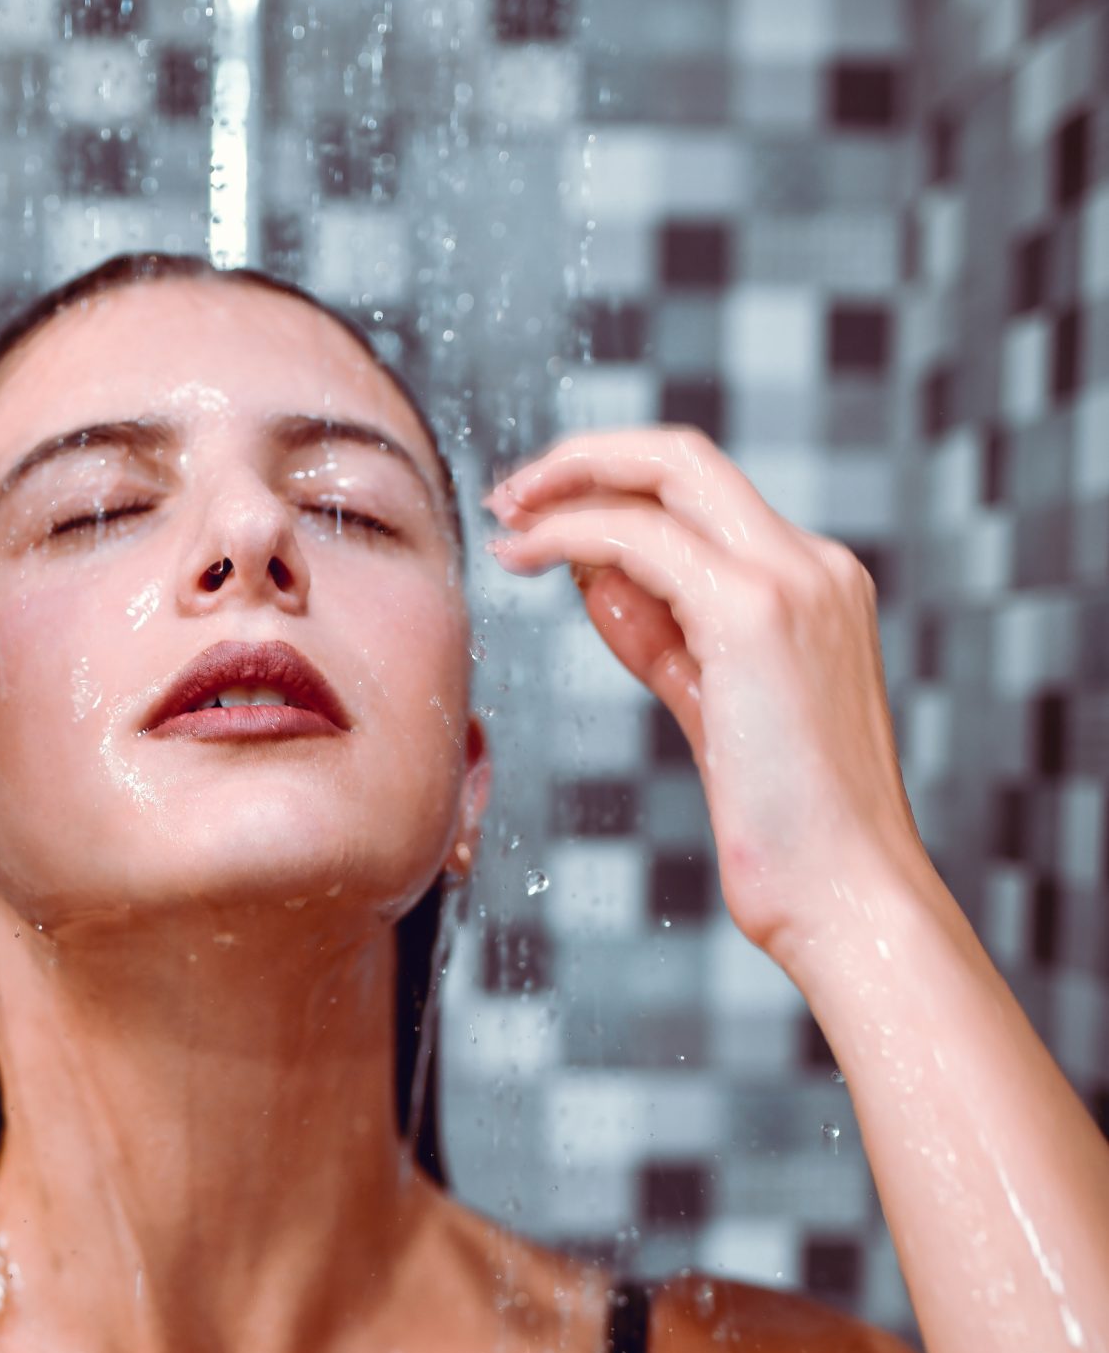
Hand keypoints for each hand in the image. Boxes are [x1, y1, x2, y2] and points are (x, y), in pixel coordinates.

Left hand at [483, 425, 932, 974]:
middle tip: (512, 494)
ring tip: (505, 519)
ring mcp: (793, 581)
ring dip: (567, 485)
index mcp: (816, 586)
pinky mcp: (754, 612)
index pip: (703, 500)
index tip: (544, 515)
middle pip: (686, 457)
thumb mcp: (716, 711)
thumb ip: (665, 639)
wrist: (847, 895)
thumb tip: (598, 580)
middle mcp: (814, 567)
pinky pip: (642, 537)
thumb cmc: (787, 833)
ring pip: (665, 473)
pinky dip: (573, 531)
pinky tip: (525, 556)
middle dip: (585, 459)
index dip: (615, 492)